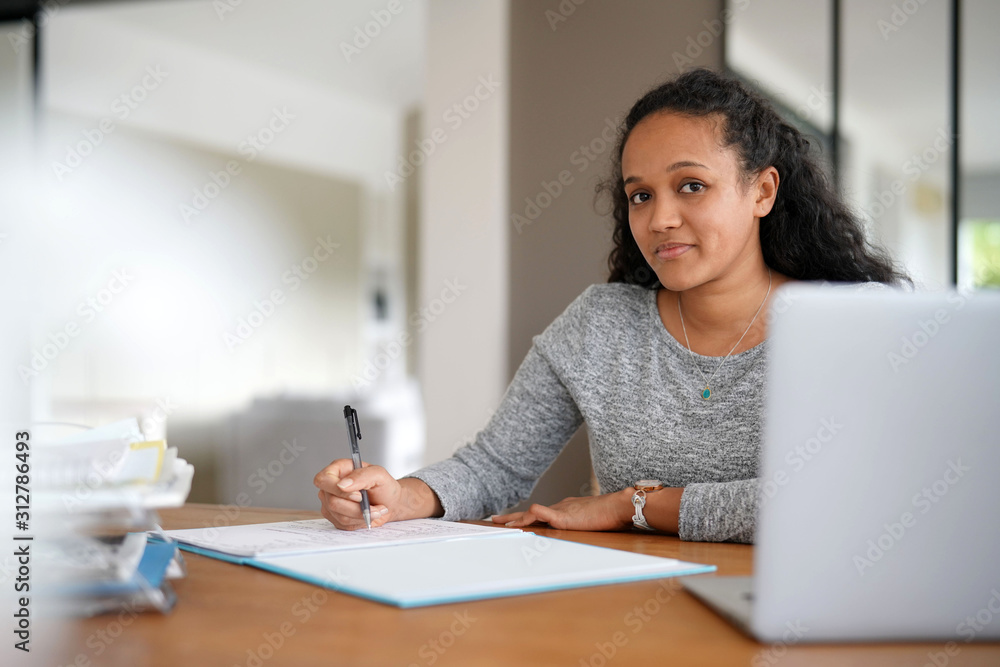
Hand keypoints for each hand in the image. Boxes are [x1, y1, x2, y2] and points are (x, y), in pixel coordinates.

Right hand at [313, 459, 404, 529]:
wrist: (389, 503)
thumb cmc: (383, 486)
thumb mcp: (378, 474)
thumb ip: (361, 476)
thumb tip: (342, 484)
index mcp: (338, 470)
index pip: (323, 479)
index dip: (337, 490)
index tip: (358, 495)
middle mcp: (330, 486)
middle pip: (332, 502)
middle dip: (356, 507)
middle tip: (372, 504)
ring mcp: (330, 502)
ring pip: (339, 515)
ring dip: (361, 515)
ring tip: (375, 509)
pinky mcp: (335, 517)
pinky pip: (343, 524)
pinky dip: (359, 521)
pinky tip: (367, 514)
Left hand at [491, 489, 633, 531]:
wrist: (617, 506)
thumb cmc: (609, 514)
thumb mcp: (590, 520)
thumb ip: (581, 525)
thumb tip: (579, 530)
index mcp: (564, 509)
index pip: (539, 513)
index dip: (524, 517)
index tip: (512, 521)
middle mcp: (559, 507)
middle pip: (529, 512)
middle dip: (512, 517)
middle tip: (495, 519)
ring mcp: (560, 510)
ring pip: (530, 513)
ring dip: (514, 519)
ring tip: (500, 522)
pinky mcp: (563, 516)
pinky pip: (541, 513)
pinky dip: (528, 517)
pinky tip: (519, 521)